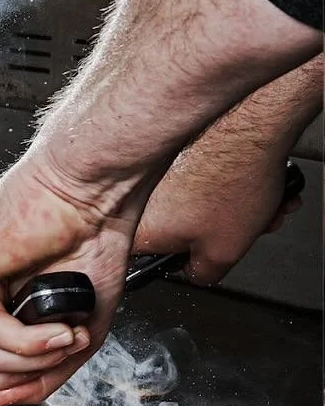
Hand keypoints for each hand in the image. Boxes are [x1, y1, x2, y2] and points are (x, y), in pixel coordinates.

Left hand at [0, 157, 135, 405]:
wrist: (94, 200)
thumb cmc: (88, 252)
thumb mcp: (70, 340)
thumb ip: (34, 379)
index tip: (21, 381)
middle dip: (16, 378)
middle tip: (58, 353)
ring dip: (28, 359)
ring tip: (63, 332)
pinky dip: (25, 340)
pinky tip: (55, 328)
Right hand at [134, 154, 296, 283]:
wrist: (250, 129)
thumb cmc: (232, 184)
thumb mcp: (223, 255)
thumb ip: (202, 276)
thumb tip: (199, 274)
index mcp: (142, 230)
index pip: (152, 264)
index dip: (183, 264)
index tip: (202, 259)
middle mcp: (143, 202)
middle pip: (183, 233)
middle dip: (222, 235)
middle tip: (245, 232)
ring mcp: (160, 177)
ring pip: (200, 208)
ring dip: (235, 213)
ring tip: (264, 208)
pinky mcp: (179, 158)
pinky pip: (204, 184)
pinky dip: (231, 189)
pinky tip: (257, 188)